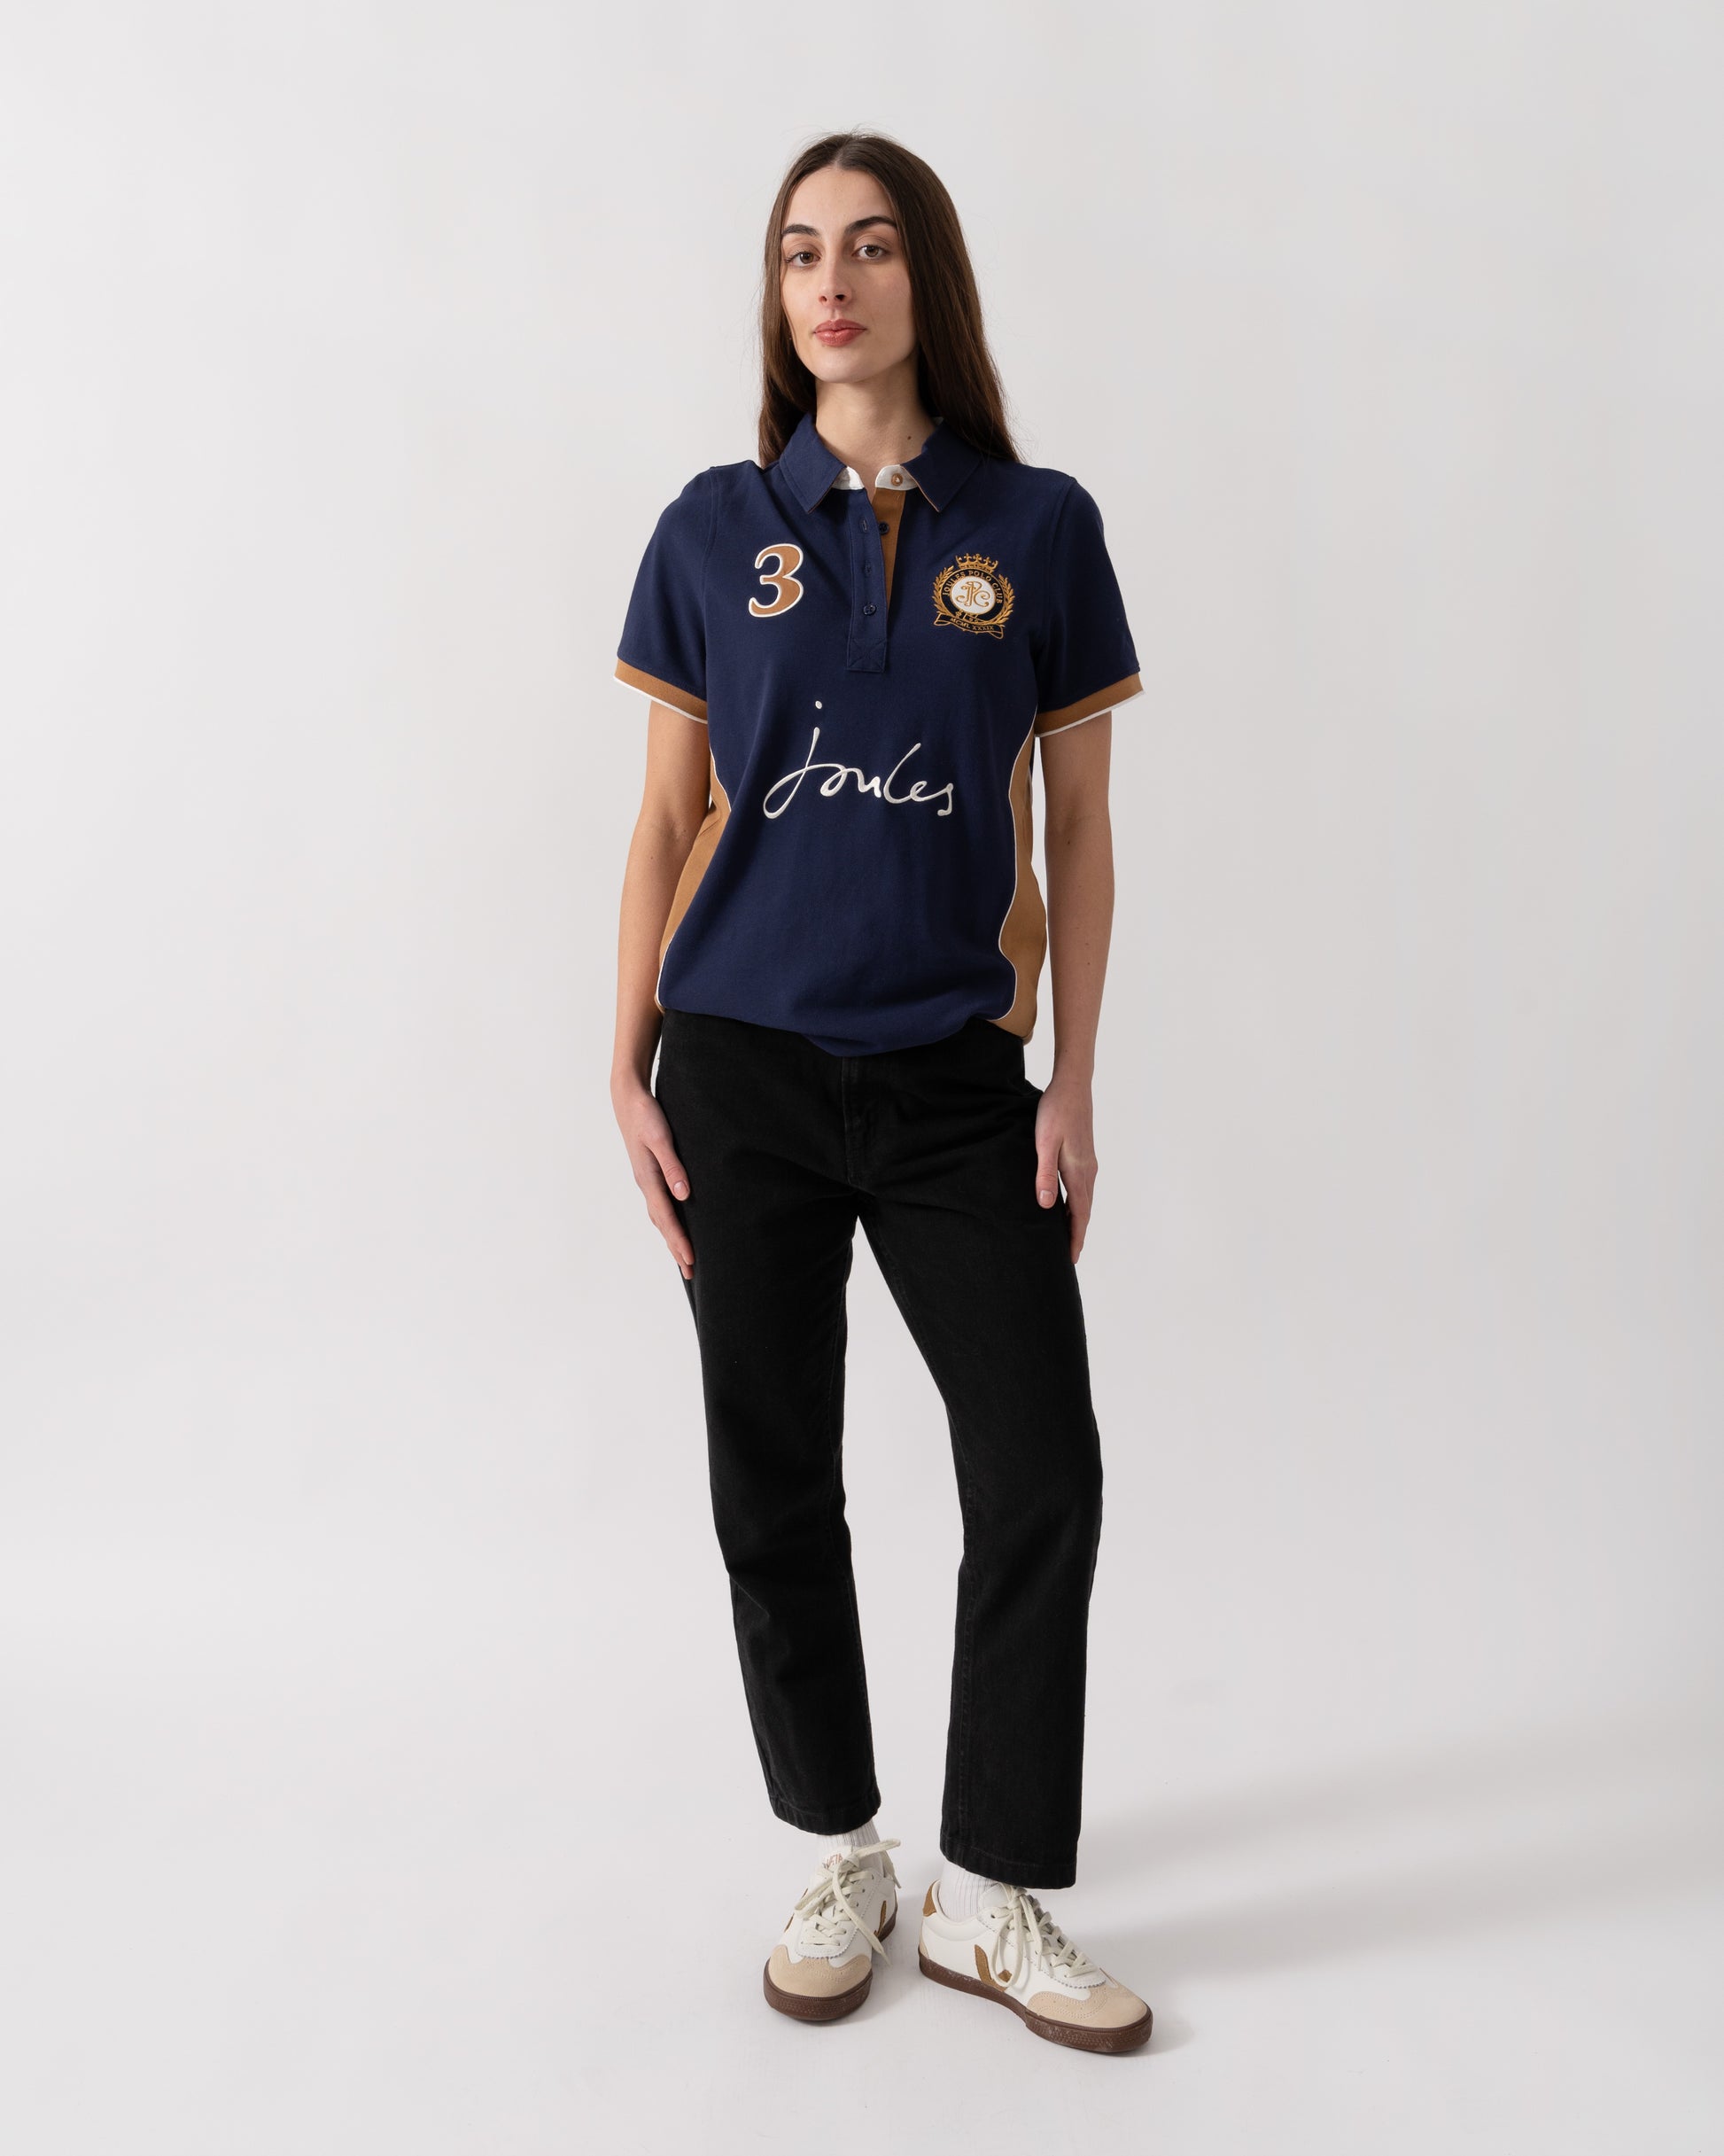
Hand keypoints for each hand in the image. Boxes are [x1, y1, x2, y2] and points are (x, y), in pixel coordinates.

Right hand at [613, 1077, 694, 1278]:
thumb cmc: (646, 1116)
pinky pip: (659, 1205)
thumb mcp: (661, 1138)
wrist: (627, 1099)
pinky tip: (674, 1224)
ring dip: (671, 1238)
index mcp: (648, 1179)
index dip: (679, 1241)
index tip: (690, 1261)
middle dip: (675, 1249)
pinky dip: (667, 1221)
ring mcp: (646, 1180)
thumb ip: (673, 1166)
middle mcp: (646, 1184)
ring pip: (660, 1217)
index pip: (667, 1218)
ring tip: (683, 1257)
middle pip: (663, 1224)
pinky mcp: (649, 1173)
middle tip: (690, 1273)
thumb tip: (683, 1195)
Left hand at [1033, 1073, 1096, 1262]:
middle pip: (1085, 1211)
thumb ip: (1045, 1174)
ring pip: (1085, 1199)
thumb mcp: (1044, 1143)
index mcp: (1078, 1171)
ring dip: (1079, 1220)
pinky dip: (1078, 1203)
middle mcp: (1088, 1171)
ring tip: (1070, 1236)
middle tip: (1071, 1256)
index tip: (1071, 1258)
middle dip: (1078, 1234)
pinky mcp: (1084, 1155)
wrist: (1072, 1085)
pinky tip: (1068, 1204)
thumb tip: (1046, 1206)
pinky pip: (1083, 1187)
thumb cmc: (1055, 1111)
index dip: (1075, 1237)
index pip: (1080, 1214)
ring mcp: (1088, 1163)